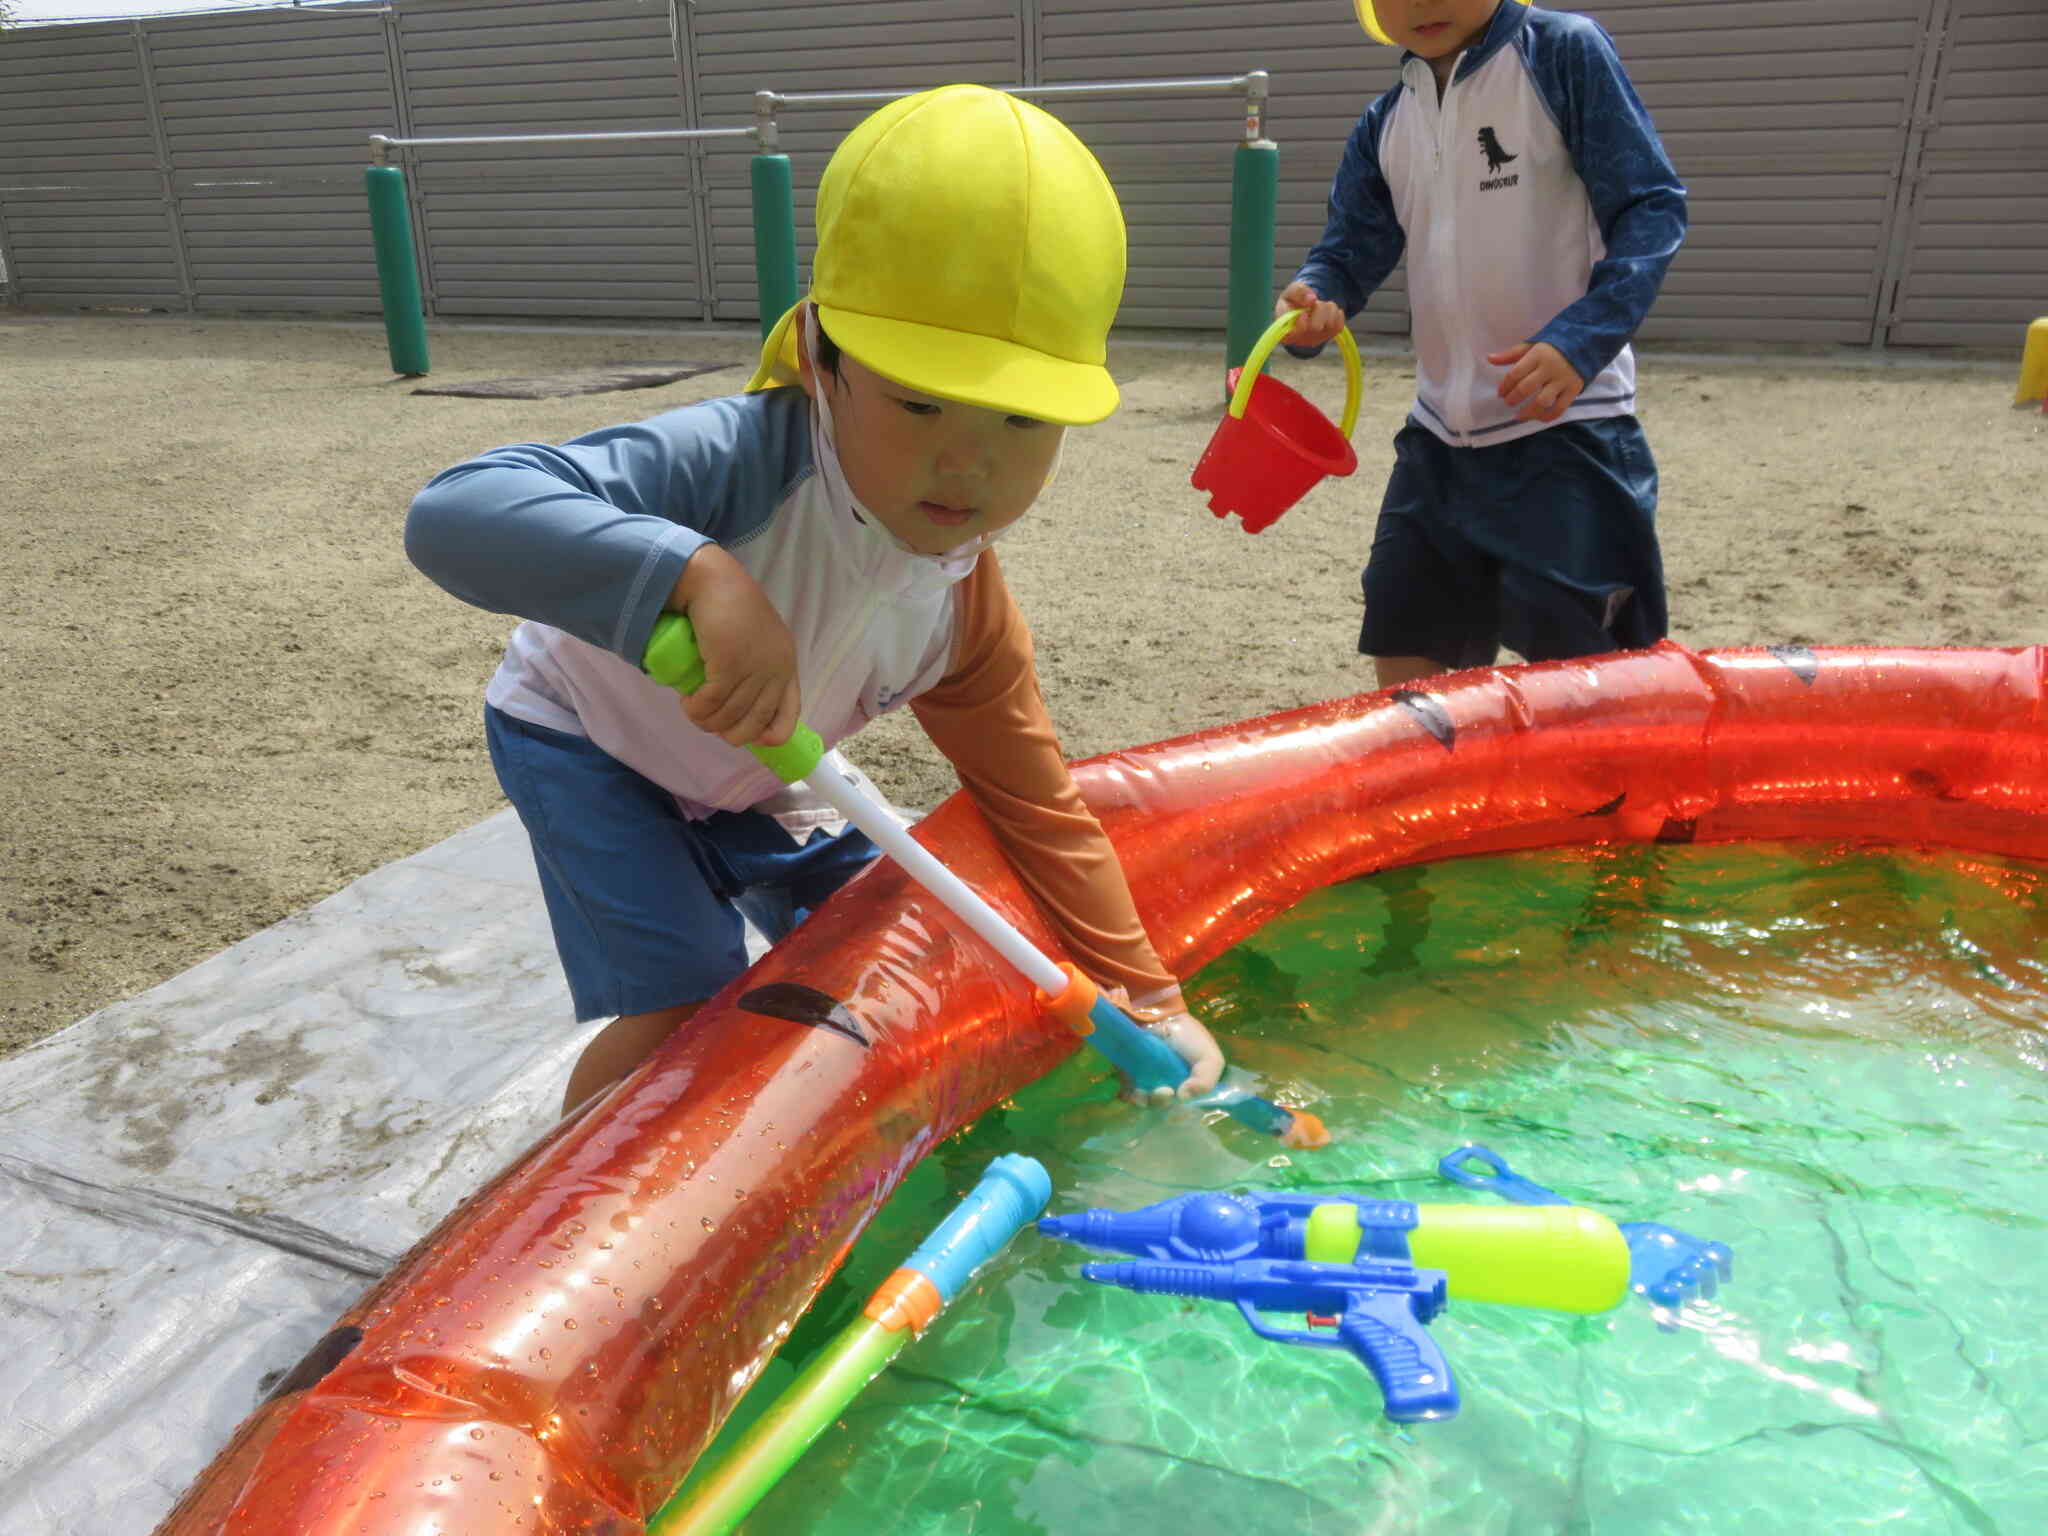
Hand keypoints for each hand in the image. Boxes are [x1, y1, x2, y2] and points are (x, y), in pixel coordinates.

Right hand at [667, 547, 800, 746]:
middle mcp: (775, 669)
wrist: (714, 581)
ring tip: (693, 711)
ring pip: (729, 715)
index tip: (751, 739)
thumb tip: (736, 707)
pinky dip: (696, 709)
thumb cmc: (731, 607)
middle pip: (755, 722)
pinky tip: (688, 703)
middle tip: (710, 725)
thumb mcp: (756, 640)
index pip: (789, 713)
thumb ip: (755, 667)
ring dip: (707, 721)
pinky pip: (711, 702)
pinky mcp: (729, 664)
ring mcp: (754, 668)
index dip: (771, 734)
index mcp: (786, 664)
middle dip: (730, 733)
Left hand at [1117, 985, 1225, 1101]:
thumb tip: (1182, 1098)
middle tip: (1165, 1092)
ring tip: (1149, 1090)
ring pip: (1145, 1103)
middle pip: (1163, 1108)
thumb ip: (1205, 1082)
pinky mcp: (1129, 1076)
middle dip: (1163, 1104)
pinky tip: (1134, 1089)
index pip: (1184, 1110)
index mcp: (1187, 1088)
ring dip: (1146, 1101)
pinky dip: (1130, 1096)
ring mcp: (1147, 1083)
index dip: (1182, 1112)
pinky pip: (1127, 1094)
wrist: (1161, 1015)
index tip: (1181, 1104)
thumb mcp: (1209, 1058)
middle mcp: (1168, 1088)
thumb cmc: (1188, 1037)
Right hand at [1274, 282, 1345, 349]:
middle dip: (1318, 308)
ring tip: (1320, 304)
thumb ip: (1298, 292)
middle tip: (1314, 303)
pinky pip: (1339, 326)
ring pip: (1330, 324)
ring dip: (1328, 308)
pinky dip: (1336, 313)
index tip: (1304, 312)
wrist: (1302, 307)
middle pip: (1316, 327)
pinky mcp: (1328, 336)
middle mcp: (1301, 339)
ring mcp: (1315, 339)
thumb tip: (1312, 299)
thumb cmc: (1293, 301)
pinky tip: (1328, 310)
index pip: (1293, 336)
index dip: (1301, 325)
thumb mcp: (1291, 291)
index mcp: (1286, 331)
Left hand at [1490, 341, 1583, 421]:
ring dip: (1528, 412)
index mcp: (1538, 355)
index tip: (1500, 393)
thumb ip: (1511, 354)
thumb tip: (1489, 358)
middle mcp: (1550, 368)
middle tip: (1508, 402)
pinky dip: (1547, 417)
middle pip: (1526, 388)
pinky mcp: (1574, 390)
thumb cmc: (1554, 345)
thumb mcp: (1532, 345)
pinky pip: (1559, 409)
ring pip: (1542, 401)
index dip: (1505, 386)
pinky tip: (1538, 418)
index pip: (1516, 373)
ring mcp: (1563, 380)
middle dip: (1513, 398)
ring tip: (1519, 415)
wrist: (1587, 342)